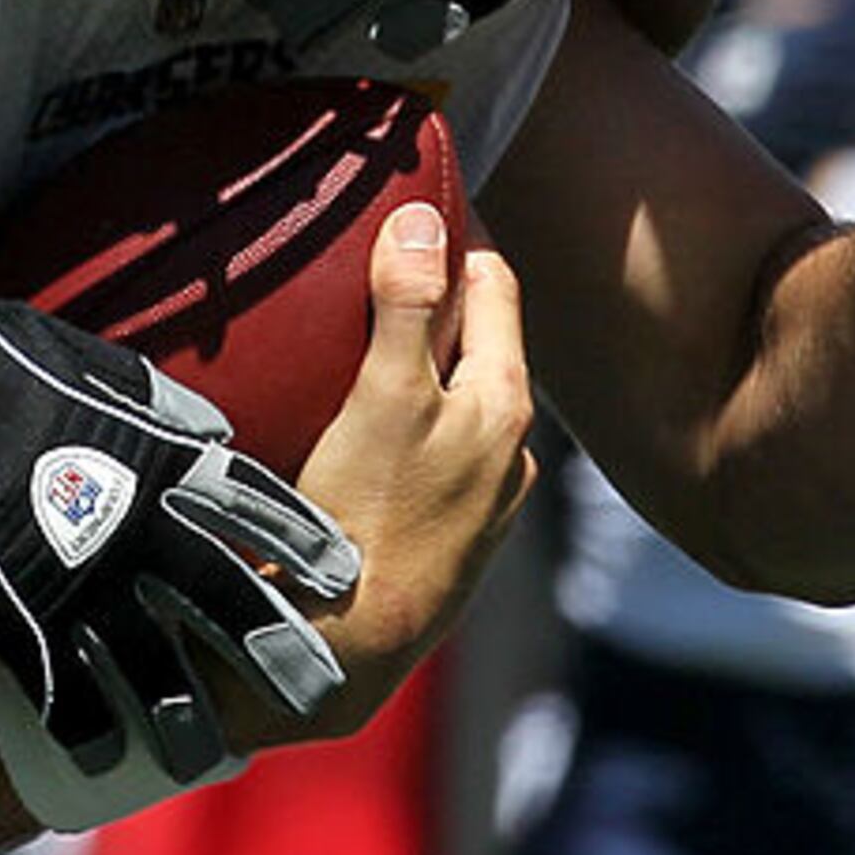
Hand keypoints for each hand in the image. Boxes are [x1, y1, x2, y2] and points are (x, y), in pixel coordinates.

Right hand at [0, 296, 361, 781]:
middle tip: (322, 684)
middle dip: (278, 647)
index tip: (339, 573)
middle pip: (231, 604)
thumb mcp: (70, 358)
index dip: (301, 544)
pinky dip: (86, 728)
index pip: (258, 510)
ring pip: (157, 669)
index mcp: (156, 460)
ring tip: (214, 750)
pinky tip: (101, 750)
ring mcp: (78, 588)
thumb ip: (146, 399)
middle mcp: (134, 531)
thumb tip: (205, 428)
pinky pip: (67, 696)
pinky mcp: (18, 630)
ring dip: (189, 714)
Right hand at [269, 203, 536, 741]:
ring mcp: (484, 506)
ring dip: (422, 374)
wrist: (344, 649)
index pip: (491, 283)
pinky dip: (409, 432)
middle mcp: (510, 454)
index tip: (411, 204)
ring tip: (360, 351)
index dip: (452, 237)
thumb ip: (407, 305)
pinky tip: (364, 439)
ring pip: (455, 409)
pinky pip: (434, 461)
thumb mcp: (383, 396)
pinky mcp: (449, 547)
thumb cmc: (367, 517)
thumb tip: (422, 216)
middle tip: (374, 266)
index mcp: (504, 404)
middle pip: (477, 346)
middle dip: (434, 303)